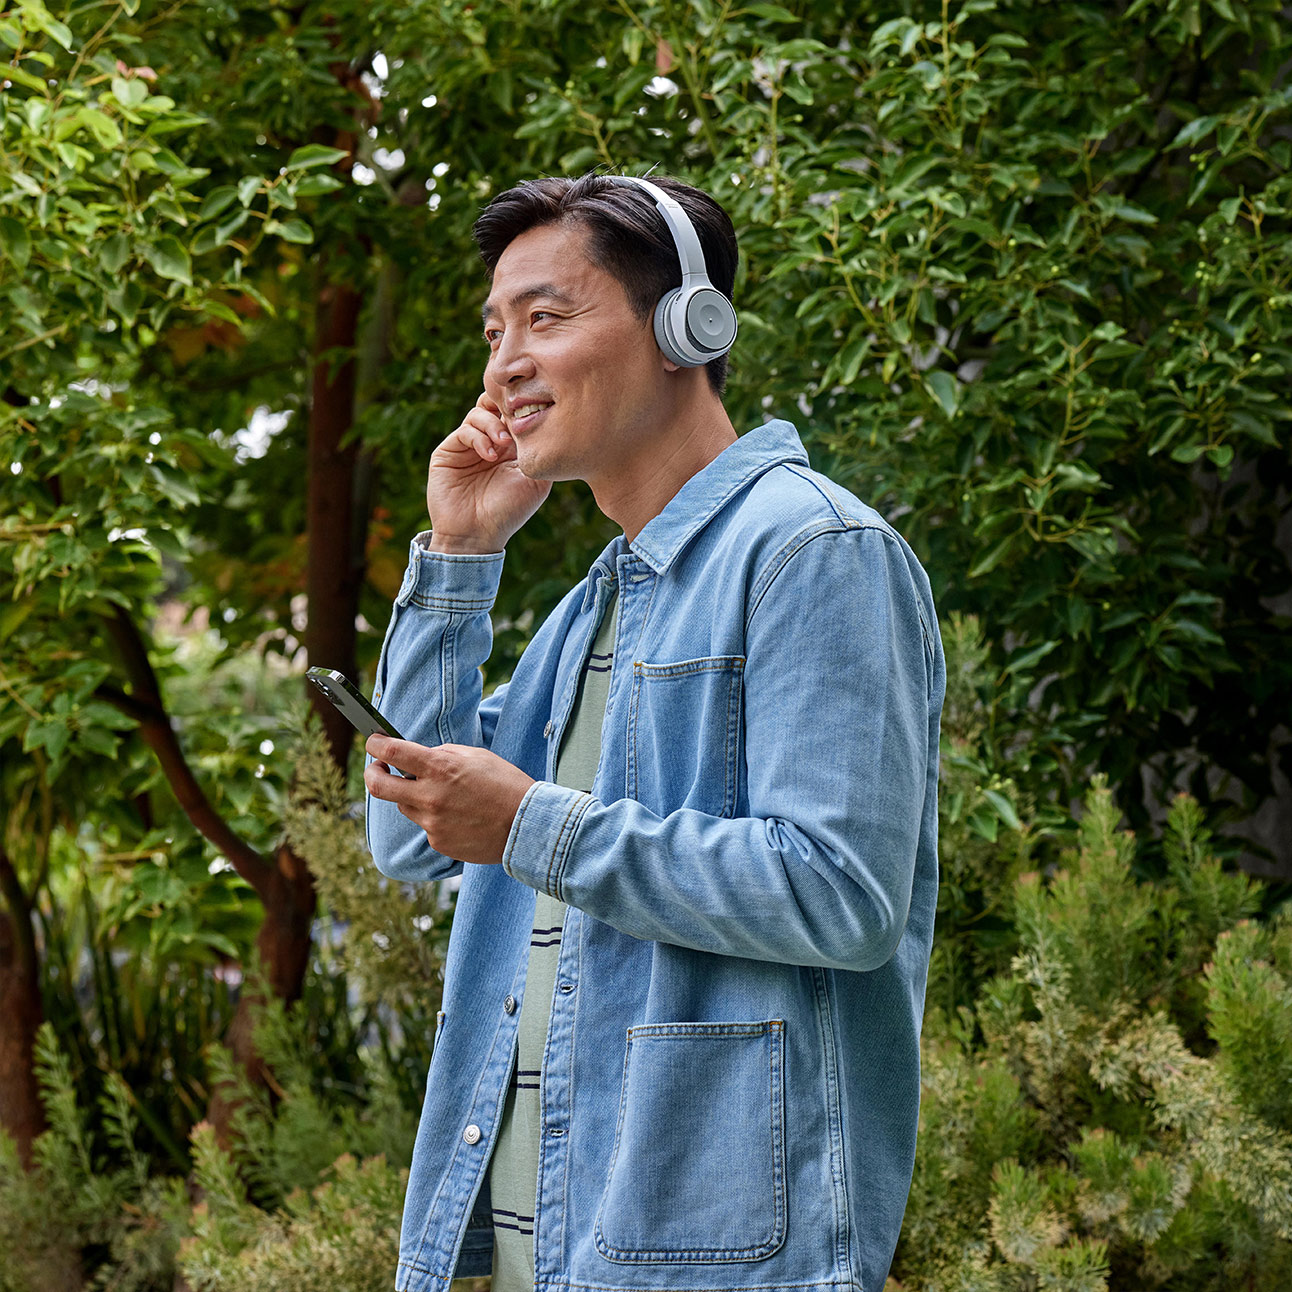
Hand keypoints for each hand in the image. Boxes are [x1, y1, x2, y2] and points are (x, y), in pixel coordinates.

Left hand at [364, 735, 535, 865]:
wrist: (527, 825)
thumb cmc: (506, 785)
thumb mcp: (476, 756)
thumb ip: (443, 755)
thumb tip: (419, 757)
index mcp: (440, 768)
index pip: (392, 752)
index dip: (375, 744)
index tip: (374, 742)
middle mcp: (430, 796)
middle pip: (378, 786)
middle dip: (372, 773)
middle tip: (377, 768)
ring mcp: (432, 823)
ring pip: (405, 806)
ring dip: (413, 797)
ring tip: (444, 796)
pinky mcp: (438, 842)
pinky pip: (426, 826)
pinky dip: (435, 818)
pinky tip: (460, 816)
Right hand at [426, 391, 550, 552]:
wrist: (476, 535)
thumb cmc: (509, 512)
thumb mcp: (536, 482)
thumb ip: (540, 452)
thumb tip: (541, 422)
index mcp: (512, 447)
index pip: (516, 413)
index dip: (525, 407)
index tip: (535, 413)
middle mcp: (490, 442)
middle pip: (495, 404)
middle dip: (507, 406)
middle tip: (517, 419)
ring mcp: (469, 445)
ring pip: (480, 412)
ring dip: (495, 424)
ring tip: (504, 445)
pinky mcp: (449, 450)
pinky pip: (465, 429)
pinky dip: (479, 437)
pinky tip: (490, 456)